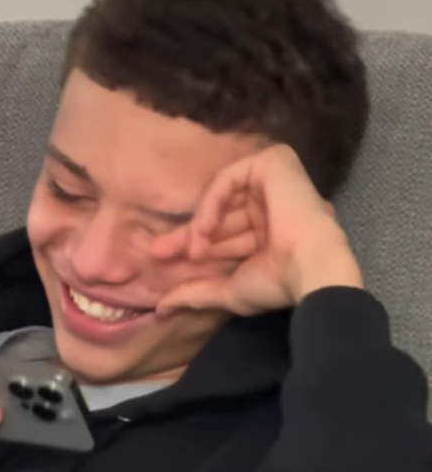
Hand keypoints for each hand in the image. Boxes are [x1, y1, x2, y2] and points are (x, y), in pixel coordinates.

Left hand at [150, 144, 362, 317]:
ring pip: (220, 196)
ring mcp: (272, 181)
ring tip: (193, 250)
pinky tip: (205, 228)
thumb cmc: (278, 283)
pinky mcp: (273, 162)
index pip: (221, 232)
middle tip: (160, 251)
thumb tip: (163, 309)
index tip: (163, 259)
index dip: (193, 244)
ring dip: (200, 224)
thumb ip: (196, 292)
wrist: (311, 269)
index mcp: (267, 231)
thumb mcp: (230, 290)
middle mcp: (269, 204)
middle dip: (189, 235)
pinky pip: (229, 178)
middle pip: (218, 214)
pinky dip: (212, 202)